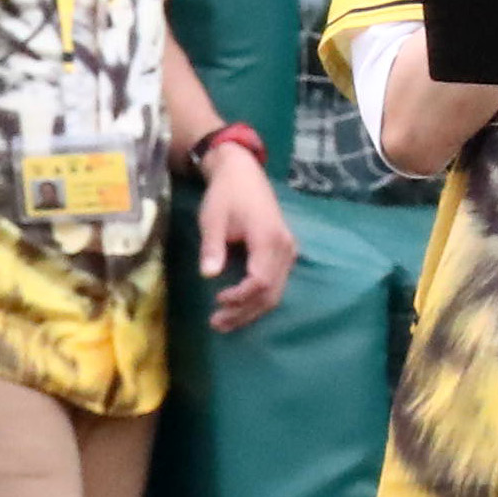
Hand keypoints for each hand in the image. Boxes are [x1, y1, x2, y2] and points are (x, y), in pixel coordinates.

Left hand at [193, 144, 296, 331]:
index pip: (260, 281)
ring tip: (224, 322)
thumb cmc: (226, 194)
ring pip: (276, 293)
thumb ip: (212, 247)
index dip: (240, 297)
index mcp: (269, 238)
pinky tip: (239, 308)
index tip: (217, 299)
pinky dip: (258, 300)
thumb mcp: (213, 219)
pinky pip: (277, 285)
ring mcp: (288, 252)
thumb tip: (208, 274)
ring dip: (251, 311)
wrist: (243, 173)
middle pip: (270, 293)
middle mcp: (285, 248)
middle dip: (244, 312)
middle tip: (216, 323)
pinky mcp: (285, 254)